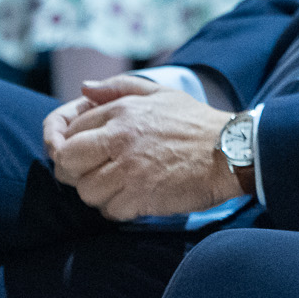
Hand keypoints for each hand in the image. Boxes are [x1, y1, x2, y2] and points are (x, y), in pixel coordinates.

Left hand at [45, 75, 244, 219]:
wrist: (231, 151)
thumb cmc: (196, 122)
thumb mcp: (160, 93)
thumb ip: (118, 88)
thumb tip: (84, 88)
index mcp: (121, 111)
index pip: (71, 129)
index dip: (69, 144)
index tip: (81, 155)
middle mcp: (119, 137)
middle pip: (67, 161)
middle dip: (72, 171)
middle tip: (90, 175)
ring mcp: (128, 168)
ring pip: (85, 190)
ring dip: (97, 193)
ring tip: (117, 187)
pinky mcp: (140, 195)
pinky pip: (109, 210)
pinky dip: (117, 209)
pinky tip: (133, 199)